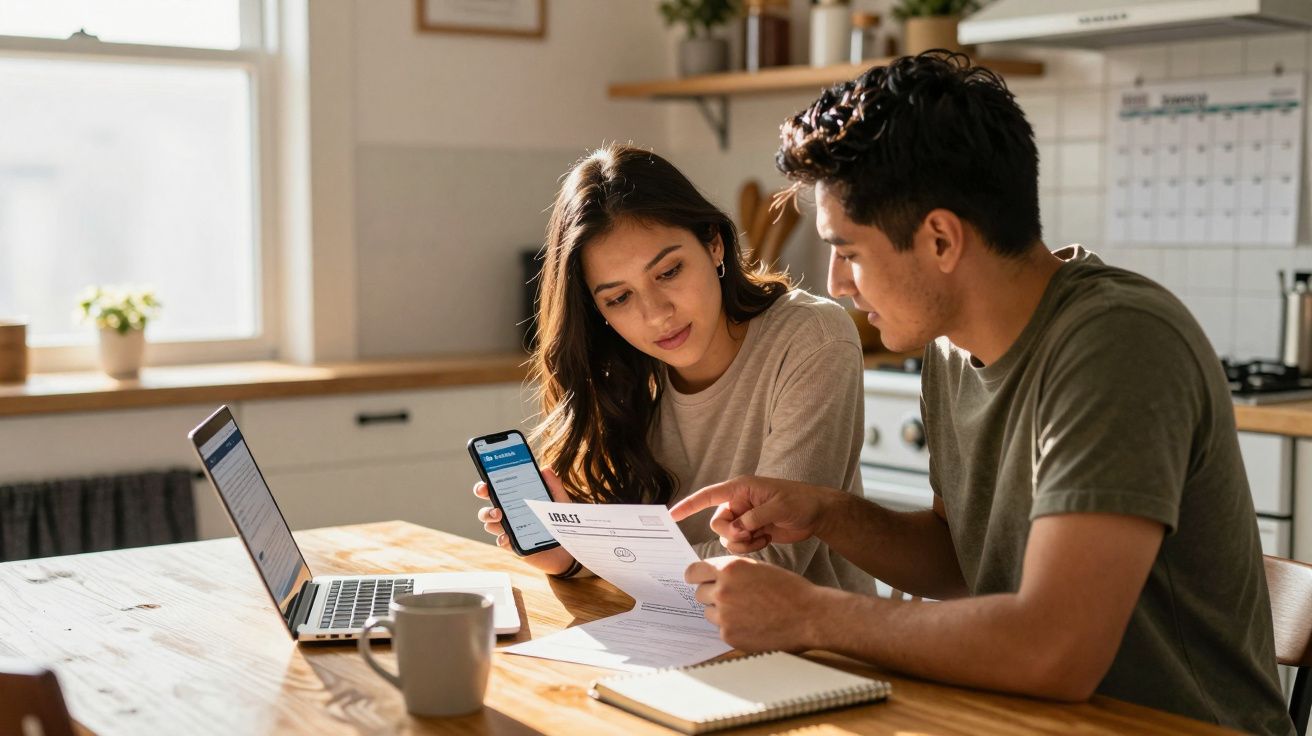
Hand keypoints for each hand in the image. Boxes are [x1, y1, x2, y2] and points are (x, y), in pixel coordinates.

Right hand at [472, 467, 575, 574]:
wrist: (568, 547)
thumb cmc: (560, 521)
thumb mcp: (560, 501)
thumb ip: (554, 486)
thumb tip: (546, 469)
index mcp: (516, 501)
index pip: (495, 491)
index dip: (485, 485)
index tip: (485, 482)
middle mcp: (509, 515)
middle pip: (487, 505)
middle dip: (482, 498)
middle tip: (486, 492)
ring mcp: (510, 530)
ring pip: (489, 523)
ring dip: (489, 516)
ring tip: (499, 514)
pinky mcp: (514, 546)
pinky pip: (501, 542)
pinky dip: (501, 538)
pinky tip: (507, 536)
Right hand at [669, 475, 841, 553]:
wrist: (818, 514)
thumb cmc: (801, 502)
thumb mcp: (779, 507)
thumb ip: (754, 518)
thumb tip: (737, 529)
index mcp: (741, 489)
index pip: (708, 496)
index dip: (689, 506)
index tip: (671, 516)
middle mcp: (739, 503)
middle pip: (717, 523)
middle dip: (731, 534)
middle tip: (750, 534)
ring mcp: (745, 518)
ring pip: (727, 537)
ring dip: (742, 543)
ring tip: (762, 537)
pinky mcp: (751, 531)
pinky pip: (738, 545)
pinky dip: (750, 547)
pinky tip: (766, 539)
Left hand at [685, 556, 824, 651]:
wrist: (809, 615)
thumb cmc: (789, 590)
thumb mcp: (758, 568)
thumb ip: (733, 572)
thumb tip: (712, 577)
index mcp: (730, 568)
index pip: (694, 571)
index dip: (695, 576)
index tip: (695, 580)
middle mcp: (723, 590)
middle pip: (699, 593)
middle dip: (712, 595)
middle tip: (733, 599)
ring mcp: (724, 615)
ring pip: (709, 613)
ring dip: (721, 613)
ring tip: (747, 612)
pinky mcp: (729, 635)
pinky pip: (721, 630)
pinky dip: (733, 628)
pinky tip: (753, 625)